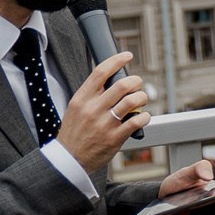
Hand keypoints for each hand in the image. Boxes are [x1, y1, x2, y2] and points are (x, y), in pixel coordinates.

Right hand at [55, 52, 149, 170]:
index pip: (100, 72)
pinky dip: (145, 116)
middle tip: (138, 84)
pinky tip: (142, 117)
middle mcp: (93, 109)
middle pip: (123, 84)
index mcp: (82, 99)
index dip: (117, 60)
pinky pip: (137, 120)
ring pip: (133, 101)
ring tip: (141, 100)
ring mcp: (104, 123)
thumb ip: (92, 95)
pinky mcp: (115, 137)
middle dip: (136, 81)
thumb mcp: (76, 108)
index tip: (127, 55)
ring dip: (143, 97)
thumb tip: (113, 80)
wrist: (69, 159)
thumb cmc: (75, 132)